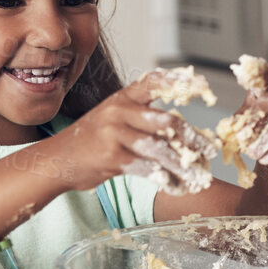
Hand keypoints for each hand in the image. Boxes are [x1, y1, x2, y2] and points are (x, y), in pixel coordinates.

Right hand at [49, 72, 199, 191]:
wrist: (57, 160)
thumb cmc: (91, 140)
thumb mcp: (113, 118)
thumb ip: (142, 119)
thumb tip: (181, 132)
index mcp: (122, 98)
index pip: (154, 82)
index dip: (178, 82)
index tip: (203, 87)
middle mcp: (119, 111)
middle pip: (166, 121)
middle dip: (192, 139)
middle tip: (210, 151)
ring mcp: (114, 134)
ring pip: (160, 149)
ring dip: (183, 165)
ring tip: (199, 176)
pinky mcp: (112, 158)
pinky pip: (147, 169)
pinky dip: (165, 179)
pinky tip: (176, 186)